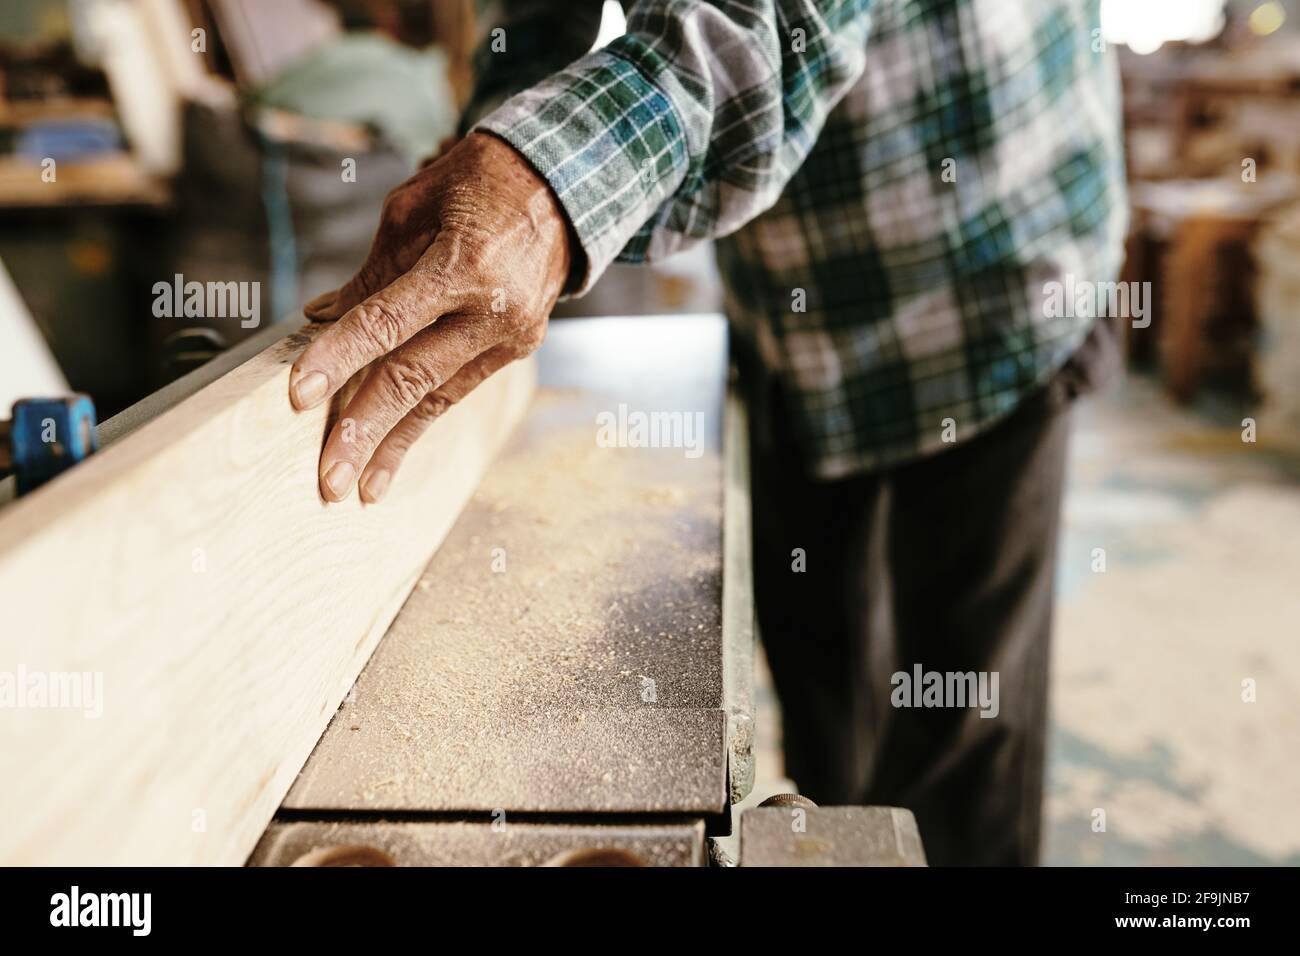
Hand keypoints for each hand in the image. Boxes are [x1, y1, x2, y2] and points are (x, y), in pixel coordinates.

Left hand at [290, 131, 571, 503]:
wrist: (560, 187)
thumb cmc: (477, 184)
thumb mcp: (412, 211)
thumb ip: (371, 275)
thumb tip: (323, 319)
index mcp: (463, 264)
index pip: (386, 322)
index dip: (339, 359)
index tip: (297, 395)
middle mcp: (493, 310)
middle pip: (415, 378)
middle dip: (365, 431)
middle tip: (328, 479)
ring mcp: (511, 335)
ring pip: (439, 399)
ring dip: (394, 445)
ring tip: (358, 488)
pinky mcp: (517, 348)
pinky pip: (457, 389)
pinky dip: (421, 420)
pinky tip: (392, 453)